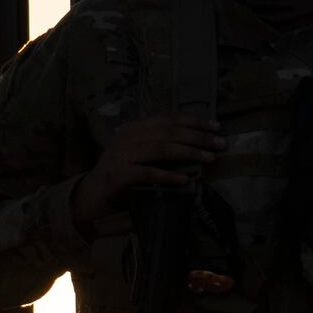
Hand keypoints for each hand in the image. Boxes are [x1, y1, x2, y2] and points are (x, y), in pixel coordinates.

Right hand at [70, 107, 218, 233]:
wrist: (92, 193)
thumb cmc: (122, 172)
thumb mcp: (140, 152)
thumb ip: (161, 144)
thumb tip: (197, 142)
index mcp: (135, 127)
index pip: (169, 119)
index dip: (194, 121)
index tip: (216, 127)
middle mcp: (128, 136)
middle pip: (169, 132)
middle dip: (198, 137)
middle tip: (220, 144)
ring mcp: (122, 155)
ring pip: (161, 149)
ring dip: (189, 153)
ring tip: (209, 158)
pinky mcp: (119, 175)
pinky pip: (147, 173)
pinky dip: (167, 175)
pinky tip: (184, 179)